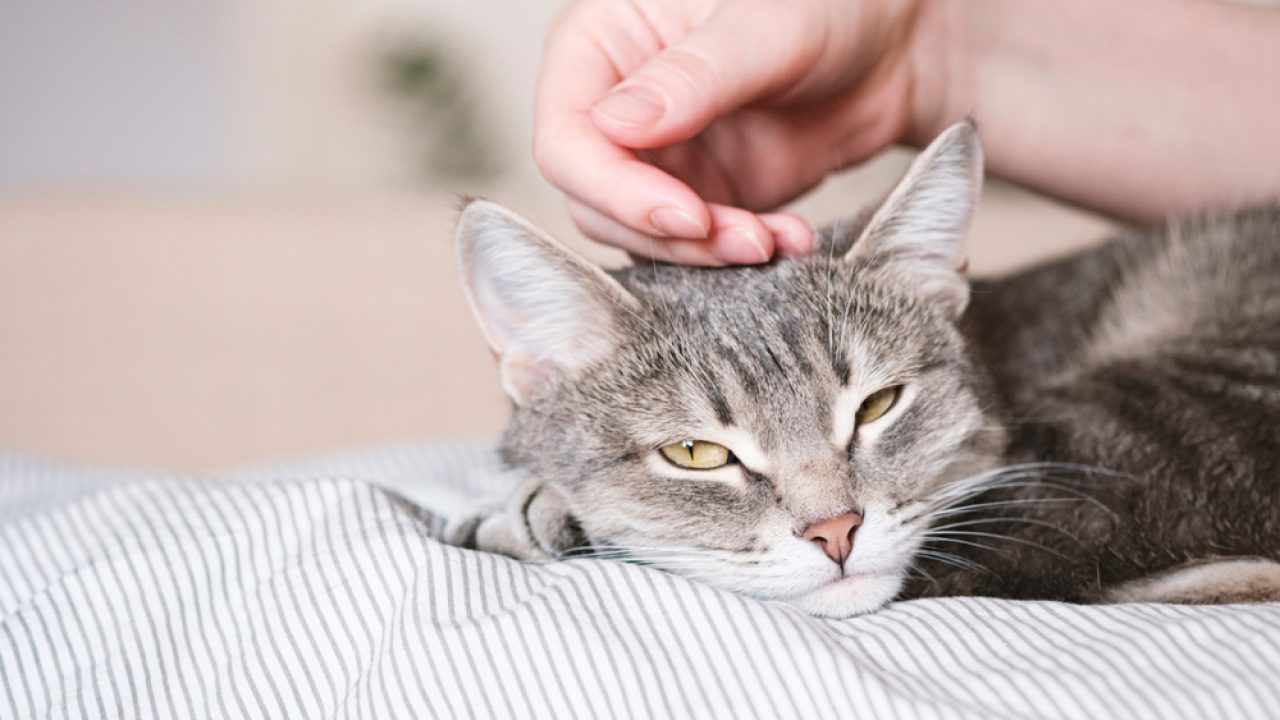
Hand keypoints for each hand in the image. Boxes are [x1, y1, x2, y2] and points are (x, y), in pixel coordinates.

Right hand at [534, 0, 940, 264]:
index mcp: (601, 41)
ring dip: (706, 252)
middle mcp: (615, 102)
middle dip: (667, 232)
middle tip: (744, 238)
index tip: (687, 214)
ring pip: (640, 234)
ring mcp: (656, 155)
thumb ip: (692, 75)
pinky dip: (737, 253)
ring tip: (774, 240)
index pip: (566, 136)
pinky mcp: (698, 193)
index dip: (615, 188)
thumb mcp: (765, 26)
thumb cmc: (829, 1)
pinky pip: (694, 245)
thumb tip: (615, 124)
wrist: (894, 46)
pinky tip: (789, 239)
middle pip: (593, 199)